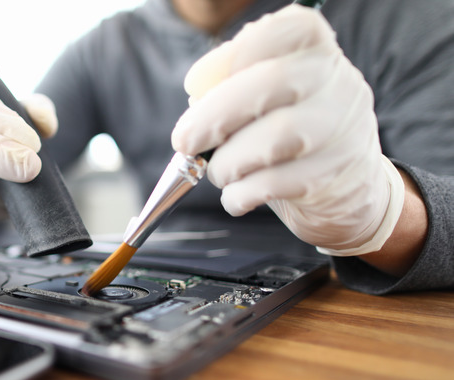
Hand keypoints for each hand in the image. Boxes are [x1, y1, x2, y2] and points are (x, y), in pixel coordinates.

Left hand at [171, 5, 404, 256]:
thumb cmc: (286, 130)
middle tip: (184, 141)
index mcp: (314, 46)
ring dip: (227, 162)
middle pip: (272, 81)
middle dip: (214, 115)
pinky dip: (240, 194)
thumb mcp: (261, 94)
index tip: (193, 86)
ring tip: (218, 172)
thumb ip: (228, 83)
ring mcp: (342, 129)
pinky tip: (235, 195)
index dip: (227, 57)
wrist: (347, 186)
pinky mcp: (334, 175)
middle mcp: (337, 80)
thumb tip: (197, 90)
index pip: (275, 32)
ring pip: (275, 137)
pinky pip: (274, 184)